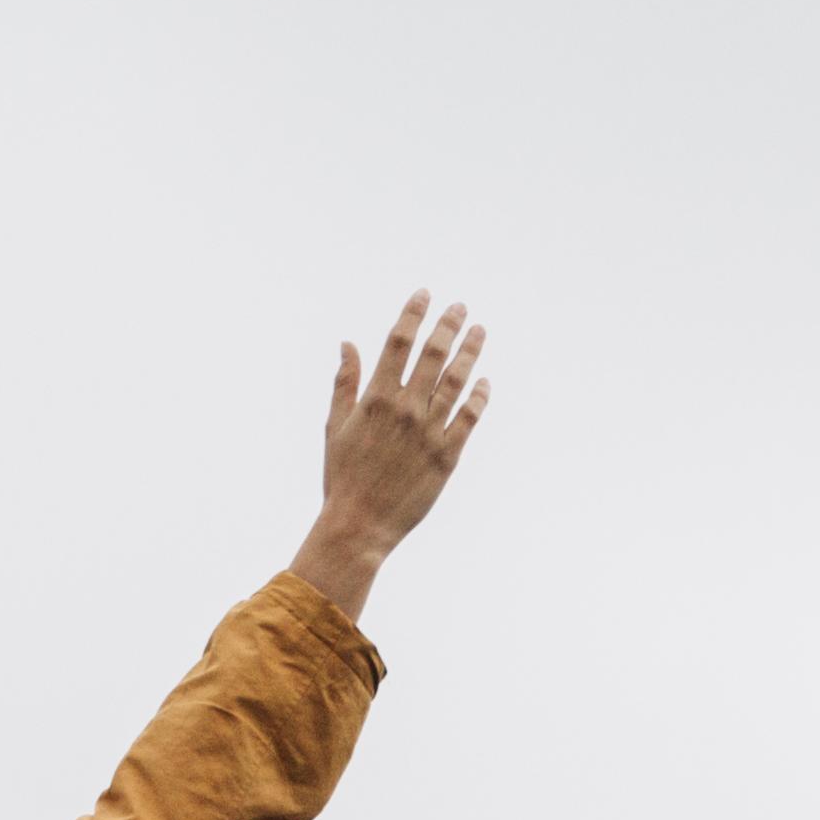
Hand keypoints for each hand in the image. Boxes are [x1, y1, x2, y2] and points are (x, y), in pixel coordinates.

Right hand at [287, 294, 489, 618]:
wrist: (359, 525)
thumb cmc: (341, 477)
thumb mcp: (334, 426)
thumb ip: (344, 383)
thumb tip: (348, 343)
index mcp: (375, 398)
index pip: (398, 341)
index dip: (413, 313)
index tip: (424, 295)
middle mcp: (405, 409)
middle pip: (433, 354)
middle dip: (448, 325)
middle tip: (460, 307)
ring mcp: (428, 431)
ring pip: (456, 381)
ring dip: (470, 353)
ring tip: (480, 331)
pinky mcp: (448, 456)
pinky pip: (469, 418)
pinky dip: (479, 396)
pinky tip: (485, 382)